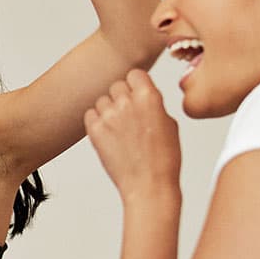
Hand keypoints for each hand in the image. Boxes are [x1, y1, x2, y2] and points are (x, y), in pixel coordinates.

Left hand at [83, 70, 181, 199]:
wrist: (149, 185)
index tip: (137, 93)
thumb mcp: (170, 124)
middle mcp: (127, 102)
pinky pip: (90, 114)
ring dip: (108, 110)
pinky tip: (109, 134)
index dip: (136, 85)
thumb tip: (144, 96)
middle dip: (122, 97)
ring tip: (120, 129)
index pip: (134, 74)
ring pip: (102, 100)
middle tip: (129, 116)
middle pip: (116, 85)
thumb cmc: (163, 160)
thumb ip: (154, 104)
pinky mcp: (95, 130)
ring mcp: (109, 116)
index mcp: (149, 97)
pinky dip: (97, 121)